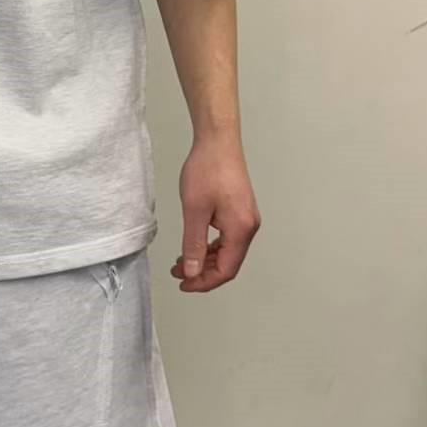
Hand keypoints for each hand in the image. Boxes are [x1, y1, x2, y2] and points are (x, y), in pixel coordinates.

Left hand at [173, 133, 259, 291]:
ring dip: (205, 260)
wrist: (218, 142)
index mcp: (241, 229)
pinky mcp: (240, 211)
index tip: (184, 284)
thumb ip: (193, 244)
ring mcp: (246, 219)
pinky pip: (227, 239)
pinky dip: (210, 247)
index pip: (226, 270)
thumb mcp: (194, 211)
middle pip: (228, 263)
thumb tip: (191, 272)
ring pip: (227, 252)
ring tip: (181, 262)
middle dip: (202, 272)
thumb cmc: (207, 170)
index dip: (204, 282)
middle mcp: (249, 227)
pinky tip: (194, 245)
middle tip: (177, 274)